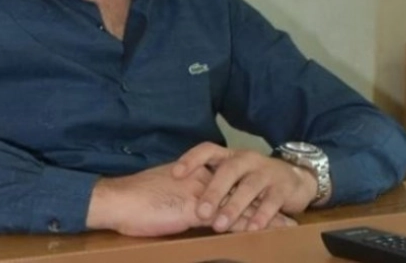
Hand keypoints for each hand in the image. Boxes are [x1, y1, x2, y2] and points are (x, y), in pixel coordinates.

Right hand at [86, 163, 297, 236]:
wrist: (117, 200)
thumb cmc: (132, 199)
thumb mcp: (159, 191)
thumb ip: (176, 193)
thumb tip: (185, 202)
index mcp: (190, 171)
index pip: (226, 178)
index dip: (246, 187)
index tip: (264, 193)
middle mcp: (200, 178)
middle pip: (240, 188)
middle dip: (263, 198)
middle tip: (287, 207)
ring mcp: (200, 193)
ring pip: (240, 203)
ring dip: (264, 214)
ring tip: (288, 223)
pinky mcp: (196, 211)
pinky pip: (228, 219)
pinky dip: (249, 226)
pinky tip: (264, 234)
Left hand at [171, 142, 316, 232]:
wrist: (296, 179)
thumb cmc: (253, 179)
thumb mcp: (232, 176)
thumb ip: (211, 182)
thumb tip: (177, 193)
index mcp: (230, 155)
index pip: (207, 150)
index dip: (191, 159)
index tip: (175, 174)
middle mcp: (247, 159)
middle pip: (228, 171)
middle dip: (213, 192)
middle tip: (200, 212)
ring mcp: (266, 172)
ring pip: (248, 187)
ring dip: (233, 207)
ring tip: (220, 225)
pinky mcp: (283, 187)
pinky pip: (271, 201)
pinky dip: (261, 215)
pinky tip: (252, 227)